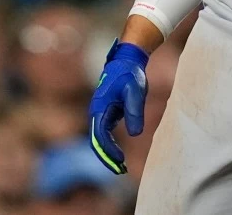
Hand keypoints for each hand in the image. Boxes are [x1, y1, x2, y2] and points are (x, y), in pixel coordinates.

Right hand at [89, 40, 148, 174]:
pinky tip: (119, 156)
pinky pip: (103, 134)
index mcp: (99, 106)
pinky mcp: (106, 113)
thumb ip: (134, 111)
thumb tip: (135, 134)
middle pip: (95, 140)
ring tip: (121, 167)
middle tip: (120, 171)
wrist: (127, 61)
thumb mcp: (135, 91)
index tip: (121, 162)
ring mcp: (99, 112)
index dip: (109, 150)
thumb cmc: (130, 74)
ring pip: (98, 139)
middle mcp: (96, 111)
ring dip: (107, 154)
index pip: (99, 135)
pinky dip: (110, 146)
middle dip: (106, 157)